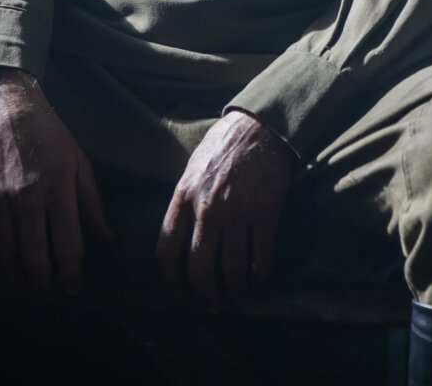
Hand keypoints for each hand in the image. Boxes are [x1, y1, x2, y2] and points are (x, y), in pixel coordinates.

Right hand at [0, 66, 112, 298]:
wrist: (4, 107)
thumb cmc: (50, 133)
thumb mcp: (80, 162)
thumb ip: (93, 204)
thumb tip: (107, 239)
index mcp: (58, 190)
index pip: (68, 246)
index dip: (72, 274)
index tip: (74, 289)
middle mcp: (27, 201)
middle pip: (35, 258)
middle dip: (46, 285)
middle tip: (52, 296)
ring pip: (8, 256)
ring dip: (20, 279)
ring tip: (30, 288)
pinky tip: (4, 269)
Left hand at [157, 109, 297, 309]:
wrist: (261, 126)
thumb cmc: (224, 144)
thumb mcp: (192, 168)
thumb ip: (184, 200)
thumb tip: (179, 233)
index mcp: (183, 196)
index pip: (167, 248)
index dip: (172, 277)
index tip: (180, 288)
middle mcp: (207, 209)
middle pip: (199, 267)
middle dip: (204, 294)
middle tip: (212, 304)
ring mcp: (237, 213)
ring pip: (231, 268)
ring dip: (234, 290)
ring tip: (237, 296)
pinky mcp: (265, 213)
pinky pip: (261, 256)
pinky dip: (259, 274)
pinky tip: (258, 280)